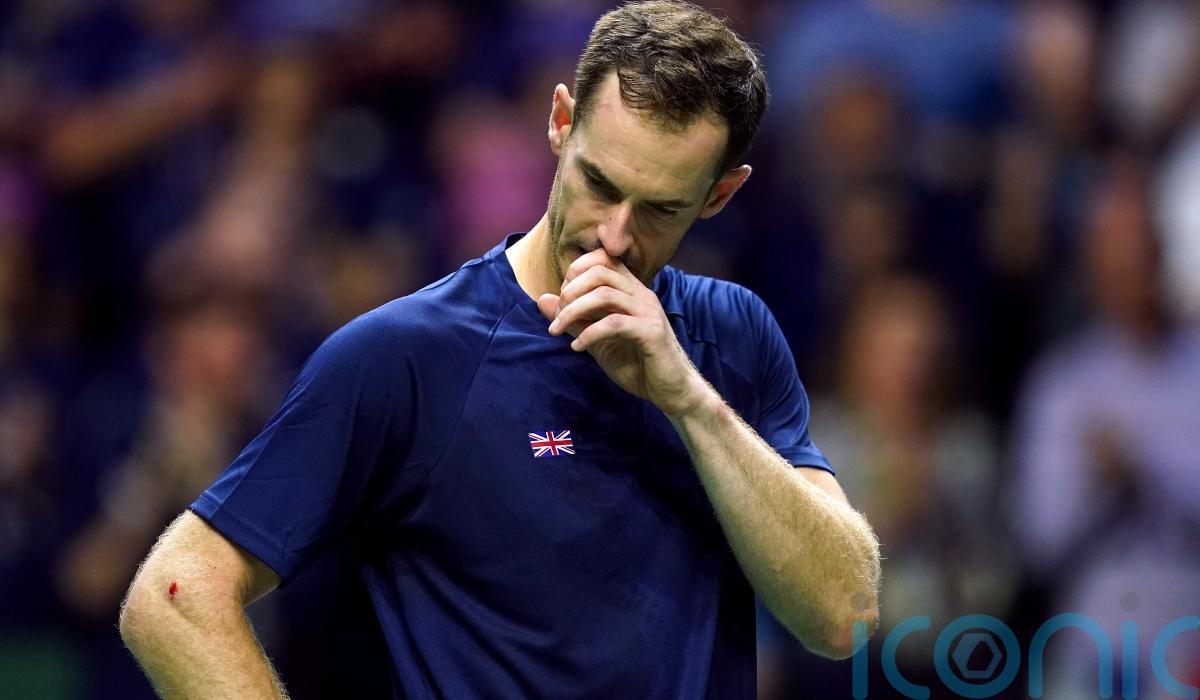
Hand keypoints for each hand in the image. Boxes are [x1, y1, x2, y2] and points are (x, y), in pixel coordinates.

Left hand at [537, 249, 708, 417]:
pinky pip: (614, 323)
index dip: (575, 272)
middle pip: (600, 271)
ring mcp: (648, 312)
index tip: (561, 301)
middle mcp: (641, 295)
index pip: (602, 259)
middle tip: (557, 316)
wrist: (671, 391)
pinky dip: (589, 333)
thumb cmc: (637, 364)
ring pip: (605, 294)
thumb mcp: (597, 340)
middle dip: (570, 290)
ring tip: (558, 330)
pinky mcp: (651, 333)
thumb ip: (573, 319)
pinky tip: (577, 347)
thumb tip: (541, 299)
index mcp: (631, 291)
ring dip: (573, 311)